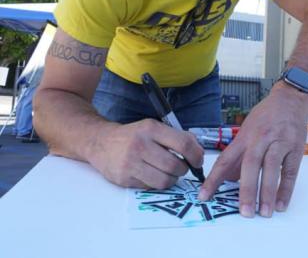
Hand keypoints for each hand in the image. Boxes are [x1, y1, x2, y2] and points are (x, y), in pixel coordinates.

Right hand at [88, 119, 203, 188]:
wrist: (101, 142)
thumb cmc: (134, 135)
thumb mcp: (153, 127)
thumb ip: (176, 136)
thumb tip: (198, 149)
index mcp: (151, 129)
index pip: (182, 143)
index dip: (195, 155)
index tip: (198, 161)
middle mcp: (141, 144)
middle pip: (175, 165)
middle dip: (183, 169)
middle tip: (181, 167)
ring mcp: (131, 163)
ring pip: (164, 180)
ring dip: (172, 179)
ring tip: (168, 173)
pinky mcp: (124, 178)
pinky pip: (150, 187)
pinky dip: (156, 184)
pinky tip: (152, 175)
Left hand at [198, 81, 307, 217]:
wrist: (290, 99)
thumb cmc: (266, 115)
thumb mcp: (247, 129)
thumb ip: (239, 153)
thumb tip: (230, 178)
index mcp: (244, 136)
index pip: (226, 159)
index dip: (214, 179)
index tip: (204, 197)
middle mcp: (260, 138)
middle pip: (250, 164)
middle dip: (246, 189)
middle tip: (244, 212)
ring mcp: (279, 142)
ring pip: (271, 168)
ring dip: (267, 192)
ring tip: (264, 213)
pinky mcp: (295, 147)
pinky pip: (290, 170)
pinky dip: (286, 189)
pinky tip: (281, 204)